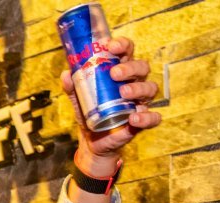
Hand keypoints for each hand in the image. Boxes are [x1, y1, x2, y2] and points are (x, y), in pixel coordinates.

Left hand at [62, 36, 161, 175]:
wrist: (91, 140)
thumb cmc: (89, 112)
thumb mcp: (78, 98)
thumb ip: (72, 87)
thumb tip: (66, 74)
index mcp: (121, 72)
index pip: (127, 52)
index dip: (122, 45)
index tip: (111, 46)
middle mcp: (134, 83)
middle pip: (142, 67)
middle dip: (130, 67)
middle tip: (115, 73)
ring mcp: (140, 102)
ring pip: (150, 88)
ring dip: (138, 88)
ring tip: (123, 92)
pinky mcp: (142, 121)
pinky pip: (153, 118)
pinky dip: (147, 117)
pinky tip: (134, 117)